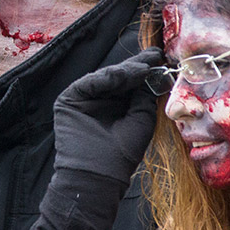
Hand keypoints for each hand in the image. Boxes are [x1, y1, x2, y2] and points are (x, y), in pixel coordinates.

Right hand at [53, 47, 164, 184]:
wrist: (101, 174)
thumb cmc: (123, 153)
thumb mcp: (142, 118)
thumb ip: (144, 95)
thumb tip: (153, 73)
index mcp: (118, 106)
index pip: (131, 83)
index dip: (145, 69)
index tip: (160, 58)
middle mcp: (101, 101)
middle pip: (118, 76)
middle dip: (136, 65)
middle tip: (153, 56)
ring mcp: (85, 100)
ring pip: (105, 77)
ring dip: (125, 71)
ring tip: (143, 68)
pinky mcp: (70, 100)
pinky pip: (89, 83)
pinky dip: (106, 77)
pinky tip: (122, 74)